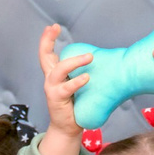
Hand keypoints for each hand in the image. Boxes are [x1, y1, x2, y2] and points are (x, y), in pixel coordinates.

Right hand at [38, 24, 90, 140]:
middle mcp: (50, 79)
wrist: (68, 128)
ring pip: (59, 70)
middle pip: (44, 56)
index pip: (47, 53)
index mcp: (54, 73)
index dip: (47, 39)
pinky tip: (86, 77)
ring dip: (74, 62)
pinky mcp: (57, 99)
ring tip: (89, 57)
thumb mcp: (78, 85)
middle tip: (56, 27)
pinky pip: (67, 88)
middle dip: (47, 40)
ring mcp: (52, 89)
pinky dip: (77, 82)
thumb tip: (109, 58)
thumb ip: (84, 72)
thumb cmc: (76, 104)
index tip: (53, 26)